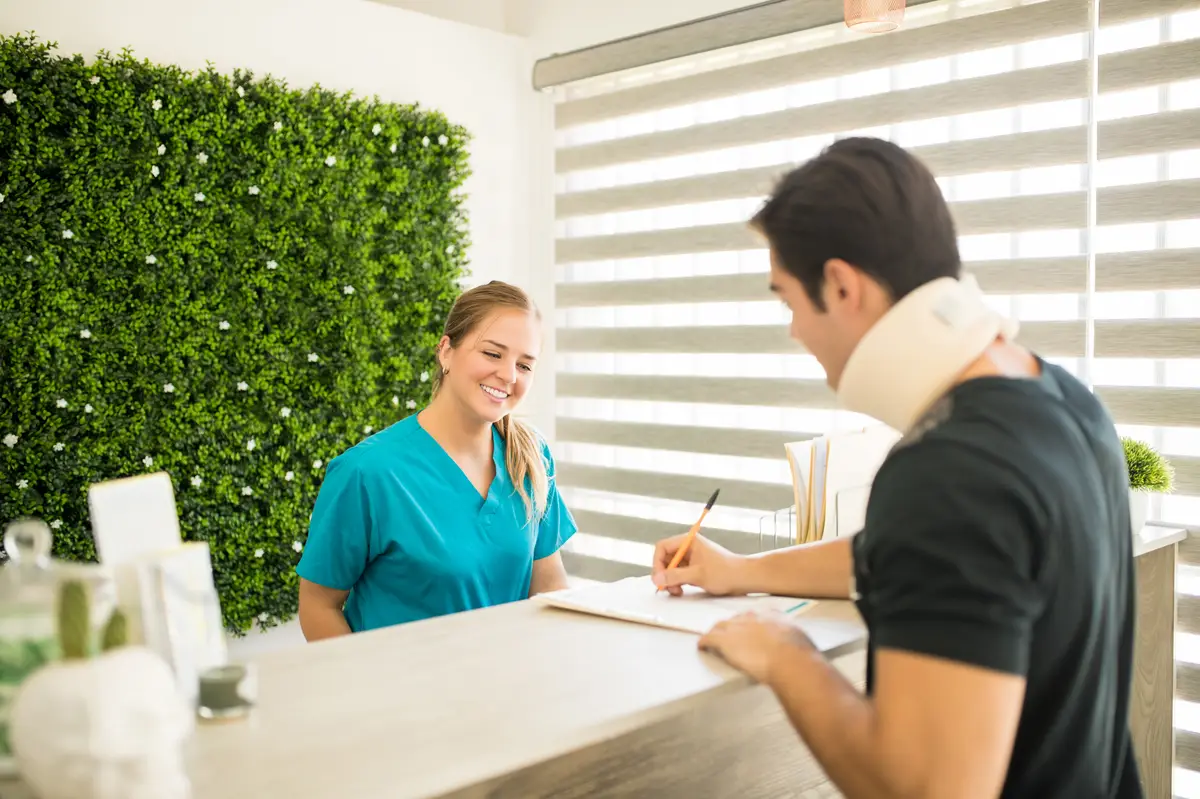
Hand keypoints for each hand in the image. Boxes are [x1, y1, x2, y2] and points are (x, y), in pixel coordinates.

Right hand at [652, 533, 743, 595]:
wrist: (745, 578)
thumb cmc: (726, 572)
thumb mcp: (697, 575)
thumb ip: (675, 576)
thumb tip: (657, 578)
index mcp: (689, 541)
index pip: (662, 547)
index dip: (657, 563)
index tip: (659, 577)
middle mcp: (689, 547)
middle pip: (665, 558)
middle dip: (664, 574)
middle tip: (667, 587)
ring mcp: (692, 558)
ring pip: (671, 568)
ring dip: (670, 580)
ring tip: (676, 591)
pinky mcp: (695, 568)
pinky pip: (679, 573)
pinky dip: (677, 582)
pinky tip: (681, 590)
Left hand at [698, 610, 814, 684]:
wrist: (789, 660)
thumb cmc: (799, 654)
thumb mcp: (799, 639)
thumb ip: (792, 638)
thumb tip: (794, 644)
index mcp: (771, 615)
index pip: (755, 615)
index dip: (750, 622)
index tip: (749, 629)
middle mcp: (752, 618)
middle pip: (735, 619)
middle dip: (731, 626)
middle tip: (729, 635)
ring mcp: (737, 628)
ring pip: (720, 626)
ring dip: (716, 632)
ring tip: (713, 638)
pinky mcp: (725, 641)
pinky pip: (709, 639)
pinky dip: (705, 642)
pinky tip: (701, 646)